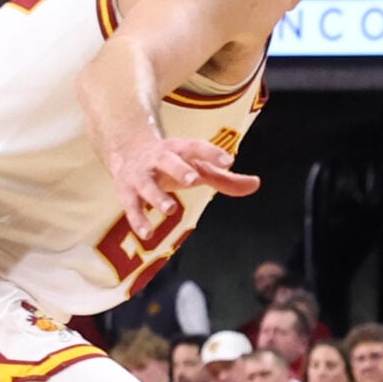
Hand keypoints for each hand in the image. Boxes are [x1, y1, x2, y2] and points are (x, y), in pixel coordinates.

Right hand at [107, 133, 257, 237]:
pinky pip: (131, 207)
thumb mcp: (197, 166)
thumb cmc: (172, 163)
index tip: (228, 161)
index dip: (212, 153)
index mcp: (179, 149)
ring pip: (147, 184)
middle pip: (168, 161)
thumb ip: (225, 178)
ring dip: (157, 196)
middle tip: (193, 179)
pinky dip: (138, 220)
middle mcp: (158, 159)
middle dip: (179, 169)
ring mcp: (140, 175)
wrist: (127, 151)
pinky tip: (147, 234)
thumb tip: (256, 184)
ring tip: (171, 210)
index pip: (196, 147)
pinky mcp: (126, 192)